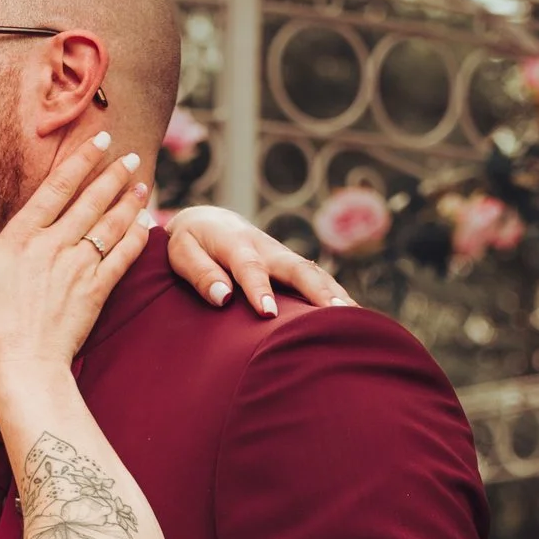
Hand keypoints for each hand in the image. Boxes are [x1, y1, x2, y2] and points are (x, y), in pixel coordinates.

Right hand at [0, 137, 149, 398]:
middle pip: (91, 201)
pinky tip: (146, 224)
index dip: (81, 160)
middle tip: (133, 154)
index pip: (57, 187)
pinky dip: (136, 238)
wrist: (21, 369)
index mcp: (21, 237)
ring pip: (111, 225)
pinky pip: (123, 257)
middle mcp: (55, 246)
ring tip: (143, 183)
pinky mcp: (96, 292)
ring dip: (129, 201)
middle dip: (114, 175)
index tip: (99, 140)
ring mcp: (79, 268)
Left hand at [164, 209, 351, 316]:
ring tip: (355, 318)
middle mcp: (266, 248)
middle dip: (317, 291)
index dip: (259, 288)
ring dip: (335, 294)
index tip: (267, 313)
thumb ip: (201, 273)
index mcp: (236, 244)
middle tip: (335, 314)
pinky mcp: (291, 265)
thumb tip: (223, 297)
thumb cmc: (191, 243)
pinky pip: (317, 280)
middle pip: (297, 268)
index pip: (250, 267)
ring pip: (314, 273)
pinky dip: (336, 295)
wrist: (208, 220)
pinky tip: (353, 316)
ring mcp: (283, 256)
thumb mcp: (182, 253)